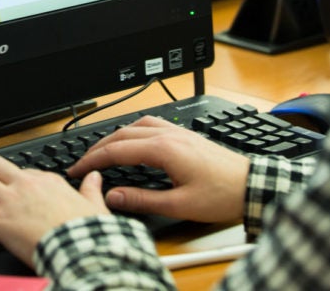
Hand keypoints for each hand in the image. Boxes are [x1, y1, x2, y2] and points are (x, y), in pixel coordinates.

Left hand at [0, 154, 110, 267]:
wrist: (80, 249)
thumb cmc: (87, 231)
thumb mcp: (94, 205)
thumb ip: (91, 189)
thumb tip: (94, 177)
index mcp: (47, 180)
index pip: (20, 170)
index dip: (9, 179)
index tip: (5, 188)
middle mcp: (25, 185)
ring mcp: (10, 202)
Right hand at [68, 115, 249, 223]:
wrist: (252, 184)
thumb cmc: (222, 195)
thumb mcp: (179, 204)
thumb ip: (143, 200)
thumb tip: (114, 196)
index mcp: (165, 149)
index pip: (118, 150)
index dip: (93, 160)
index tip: (78, 170)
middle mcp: (170, 135)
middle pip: (124, 134)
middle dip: (99, 147)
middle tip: (83, 162)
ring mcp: (179, 132)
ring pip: (138, 125)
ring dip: (116, 136)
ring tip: (103, 150)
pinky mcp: (188, 136)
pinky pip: (153, 125)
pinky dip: (135, 131)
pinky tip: (135, 141)